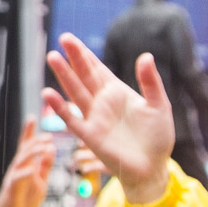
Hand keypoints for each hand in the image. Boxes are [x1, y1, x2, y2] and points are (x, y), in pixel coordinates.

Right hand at [0, 121, 57, 206]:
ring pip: (21, 160)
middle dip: (36, 140)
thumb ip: (45, 166)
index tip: (32, 117)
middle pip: (24, 149)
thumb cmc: (25, 198)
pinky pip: (16, 178)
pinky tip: (32, 169)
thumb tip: (51, 148)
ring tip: (45, 147)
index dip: (28, 131)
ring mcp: (13, 177)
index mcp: (25, 165)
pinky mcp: (10, 188)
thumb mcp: (41, 181)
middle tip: (49, 136)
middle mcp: (18, 167)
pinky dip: (24, 173)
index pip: (26, 145)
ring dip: (32, 153)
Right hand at [44, 33, 177, 205]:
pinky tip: (48, 93)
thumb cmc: (158, 137)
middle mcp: (103, 102)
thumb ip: (150, 81)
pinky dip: (59, 107)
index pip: (98, 69)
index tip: (71, 39)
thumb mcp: (159, 105)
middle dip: (74, 58)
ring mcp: (94, 118)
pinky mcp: (90, 135)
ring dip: (64, 75)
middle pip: (84, 75)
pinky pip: (71, 119)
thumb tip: (145, 55)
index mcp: (118, 92)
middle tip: (63, 38)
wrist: (152, 167)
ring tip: (52, 57)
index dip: (85, 54)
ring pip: (75, 91)